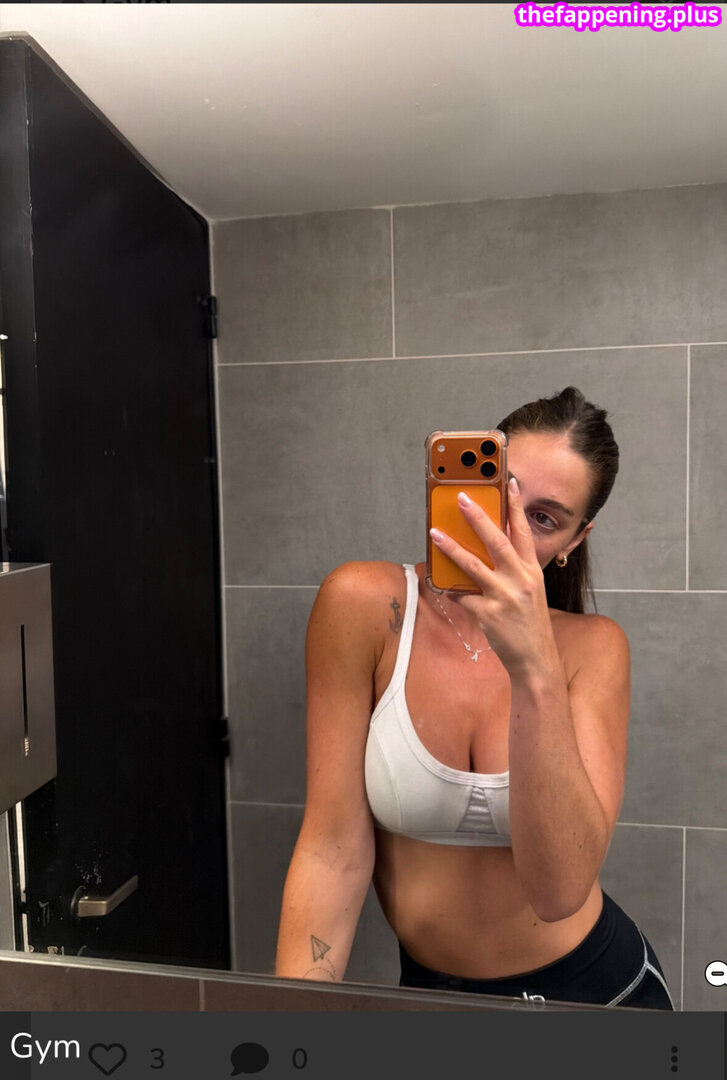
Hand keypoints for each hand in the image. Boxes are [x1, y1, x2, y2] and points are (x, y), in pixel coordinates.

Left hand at [429, 478, 555, 676]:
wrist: (535, 659)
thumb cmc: (530, 623)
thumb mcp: (531, 590)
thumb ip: (515, 568)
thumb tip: (490, 546)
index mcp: (532, 571)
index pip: (524, 531)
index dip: (516, 506)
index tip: (508, 482)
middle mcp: (521, 580)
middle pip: (496, 540)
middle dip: (477, 516)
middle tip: (461, 498)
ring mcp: (505, 597)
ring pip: (473, 564)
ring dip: (451, 547)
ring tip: (435, 533)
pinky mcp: (489, 614)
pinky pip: (462, 596)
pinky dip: (449, 589)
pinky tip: (439, 583)